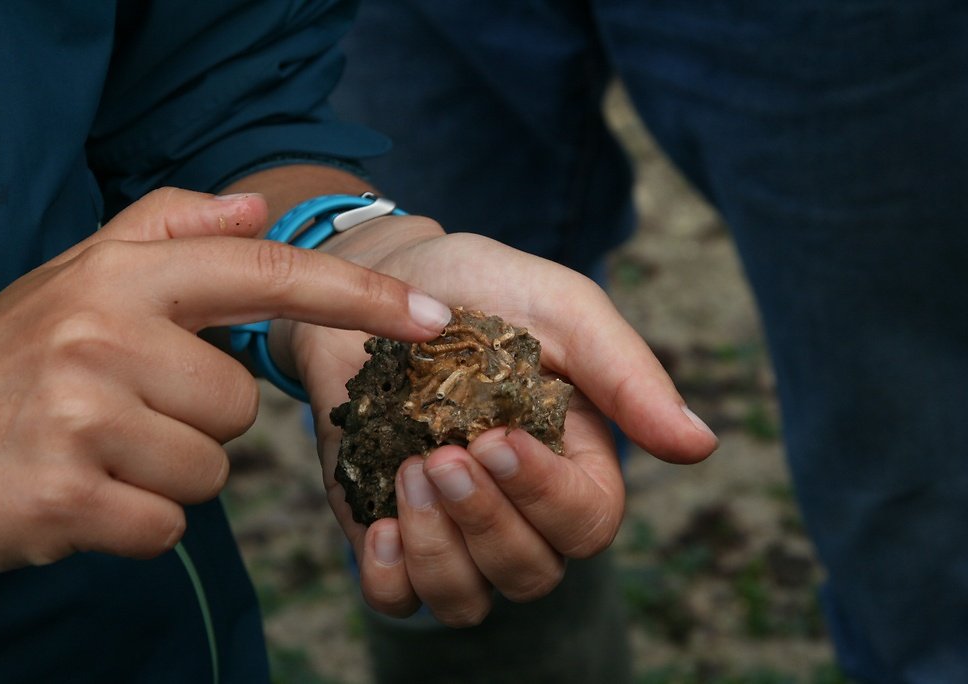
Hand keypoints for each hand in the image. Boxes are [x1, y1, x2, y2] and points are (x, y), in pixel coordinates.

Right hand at [0, 188, 450, 574]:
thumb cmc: (2, 367)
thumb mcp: (73, 278)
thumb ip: (166, 231)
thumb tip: (255, 207)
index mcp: (118, 278)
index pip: (265, 273)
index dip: (359, 296)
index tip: (434, 316)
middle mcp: (103, 332)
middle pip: (240, 406)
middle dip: (193, 425)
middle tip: (113, 417)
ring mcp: (83, 413)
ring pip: (209, 471)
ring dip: (162, 478)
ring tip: (92, 455)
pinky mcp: (67, 495)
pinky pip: (167, 526)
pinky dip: (133, 526)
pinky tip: (76, 499)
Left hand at [290, 215, 717, 625]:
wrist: (381, 276)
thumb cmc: (482, 288)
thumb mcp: (561, 310)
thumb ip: (627, 375)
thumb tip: (700, 446)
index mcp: (572, 457)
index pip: (588, 522)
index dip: (546, 497)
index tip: (496, 439)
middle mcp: (516, 504)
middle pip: (531, 571)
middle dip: (486, 522)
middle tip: (443, 455)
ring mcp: (450, 523)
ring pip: (467, 599)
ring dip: (438, 551)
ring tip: (408, 470)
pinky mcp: (387, 528)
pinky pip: (398, 598)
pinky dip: (388, 578)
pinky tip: (380, 524)